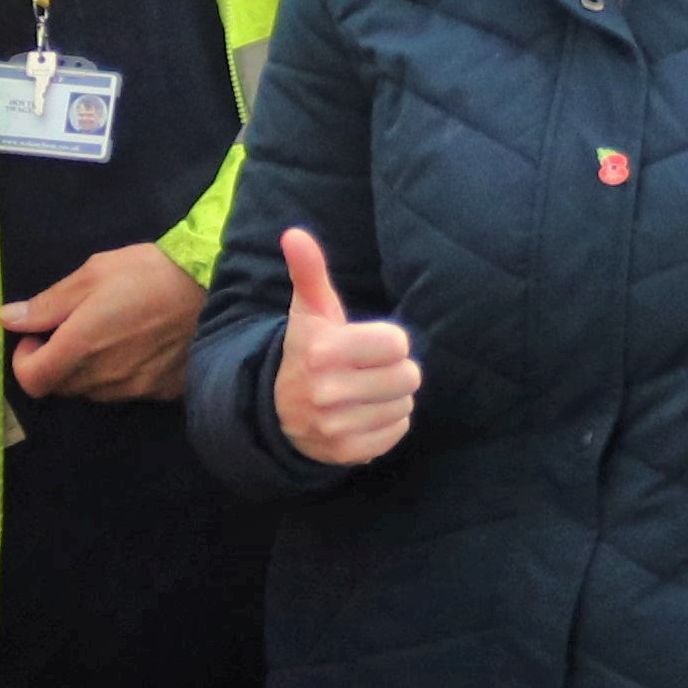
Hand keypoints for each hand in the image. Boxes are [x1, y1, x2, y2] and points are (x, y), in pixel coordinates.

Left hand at [3, 239, 201, 401]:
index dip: (24, 361)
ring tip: (107, 335)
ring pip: (92, 391)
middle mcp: (103, 378)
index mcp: (80, 347)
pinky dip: (118, 374)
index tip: (37, 335)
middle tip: (72, 328)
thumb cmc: (149, 273)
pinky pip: (125, 391)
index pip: (31, 381)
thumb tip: (8, 319)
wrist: (217, 288)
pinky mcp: (160, 393)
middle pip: (60, 387)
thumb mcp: (93, 273)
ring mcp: (134, 390)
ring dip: (86, 370)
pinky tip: (137, 346)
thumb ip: (48, 303)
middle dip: (55, 361)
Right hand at [270, 224, 417, 467]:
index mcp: (324, 352)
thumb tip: (294, 234)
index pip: (397, 344)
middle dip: (394, 369)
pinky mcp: (347, 453)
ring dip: (392, 396)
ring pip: (405, 405)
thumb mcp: (309, 310)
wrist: (279, 410)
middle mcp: (328, 393)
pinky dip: (388, 422)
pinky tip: (364, 412)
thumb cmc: (309, 350)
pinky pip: (397, 432)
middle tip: (369, 368)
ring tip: (365, 390)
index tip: (368, 343)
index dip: (388, 341)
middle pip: (408, 377)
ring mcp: (337, 427)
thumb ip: (309, 271)